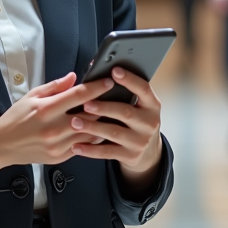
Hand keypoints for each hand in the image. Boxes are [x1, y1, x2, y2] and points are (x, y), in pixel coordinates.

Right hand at [0, 73, 110, 186]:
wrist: (2, 145)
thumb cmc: (16, 118)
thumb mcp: (32, 96)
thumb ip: (55, 86)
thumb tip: (73, 77)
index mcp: (46, 109)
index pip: (78, 96)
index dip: (96, 87)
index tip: (108, 81)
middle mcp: (54, 128)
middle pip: (90, 115)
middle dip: (104, 105)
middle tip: (116, 97)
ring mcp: (58, 145)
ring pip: (91, 133)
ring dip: (102, 123)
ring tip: (112, 113)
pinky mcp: (60, 157)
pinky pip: (84, 146)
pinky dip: (93, 137)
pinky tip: (99, 129)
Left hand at [68, 67, 162, 193]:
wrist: (148, 152)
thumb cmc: (137, 122)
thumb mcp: (139, 106)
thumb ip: (125, 93)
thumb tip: (101, 77)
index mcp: (152, 105)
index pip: (144, 89)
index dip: (130, 80)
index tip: (115, 71)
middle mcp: (149, 123)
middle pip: (126, 112)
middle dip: (104, 107)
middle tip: (86, 103)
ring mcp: (140, 141)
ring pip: (114, 133)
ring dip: (92, 127)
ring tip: (75, 123)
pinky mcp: (130, 156)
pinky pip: (107, 152)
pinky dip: (90, 149)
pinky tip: (76, 146)